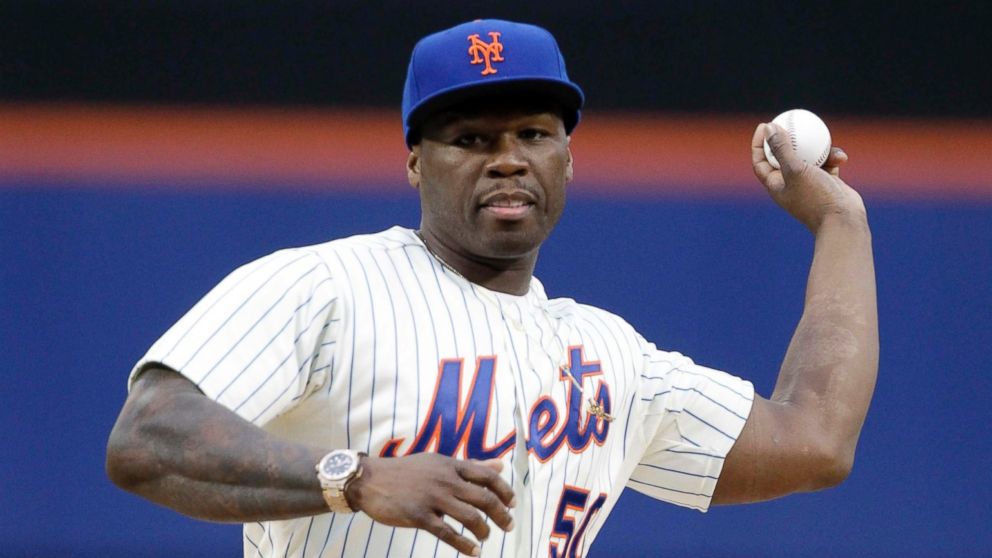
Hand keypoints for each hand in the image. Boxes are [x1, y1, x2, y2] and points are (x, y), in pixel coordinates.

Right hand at [345, 453, 514, 555]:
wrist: (370, 479)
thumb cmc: (406, 471)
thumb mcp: (439, 462)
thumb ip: (471, 465)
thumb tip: (500, 466)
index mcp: (451, 465)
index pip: (487, 475)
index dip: (505, 491)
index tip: (513, 504)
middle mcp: (445, 479)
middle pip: (484, 498)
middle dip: (501, 514)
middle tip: (508, 526)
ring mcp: (432, 498)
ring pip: (470, 517)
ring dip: (484, 530)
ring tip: (486, 537)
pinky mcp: (419, 515)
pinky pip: (448, 533)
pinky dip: (465, 545)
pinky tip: (474, 552)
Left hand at [753, 123, 866, 232]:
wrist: (843, 221)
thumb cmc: (816, 197)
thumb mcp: (795, 169)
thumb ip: (781, 149)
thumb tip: (769, 127)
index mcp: (775, 185)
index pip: (760, 161)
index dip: (759, 143)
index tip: (764, 125)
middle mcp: (790, 184)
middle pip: (784, 156)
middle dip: (787, 138)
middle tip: (790, 120)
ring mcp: (809, 184)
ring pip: (809, 157)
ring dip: (817, 148)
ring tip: (824, 138)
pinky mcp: (827, 182)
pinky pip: (827, 163)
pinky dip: (833, 159)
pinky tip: (841, 156)